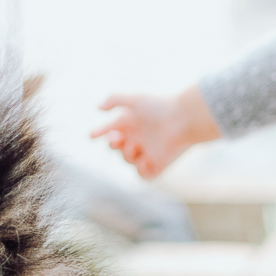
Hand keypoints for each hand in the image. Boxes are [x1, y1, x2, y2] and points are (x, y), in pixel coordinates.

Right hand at [90, 85, 219, 179]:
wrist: (184, 119)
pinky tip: (147, 158)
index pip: (110, 129)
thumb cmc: (160, 107)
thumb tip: (96, 108)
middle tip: (116, 138)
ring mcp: (149, 152)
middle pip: (116, 147)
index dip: (99, 132)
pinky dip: (141, 170)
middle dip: (112, 144)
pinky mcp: (159, 165)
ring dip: (126, 155)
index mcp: (133, 123)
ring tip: (135, 147)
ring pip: (127, 160)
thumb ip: (114, 99)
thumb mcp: (135, 99)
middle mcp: (139, 138)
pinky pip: (143, 176)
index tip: (91, 135)